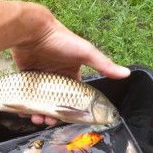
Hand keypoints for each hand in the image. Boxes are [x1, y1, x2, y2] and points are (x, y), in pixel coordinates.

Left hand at [11, 18, 129, 124]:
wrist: (33, 31)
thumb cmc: (60, 40)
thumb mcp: (85, 52)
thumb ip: (104, 64)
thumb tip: (126, 73)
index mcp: (71, 73)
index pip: (73, 96)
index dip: (70, 109)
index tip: (67, 119)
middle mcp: (56, 77)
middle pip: (55, 102)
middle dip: (52, 114)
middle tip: (48, 122)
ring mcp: (41, 77)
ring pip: (40, 101)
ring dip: (39, 112)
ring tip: (36, 119)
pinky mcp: (27, 76)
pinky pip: (27, 94)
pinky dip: (26, 105)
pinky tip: (25, 112)